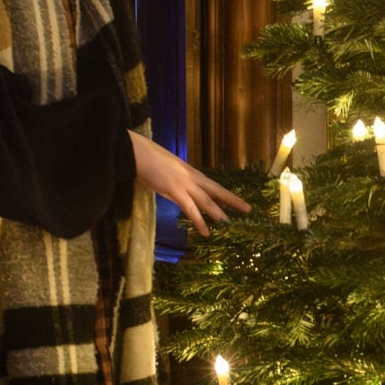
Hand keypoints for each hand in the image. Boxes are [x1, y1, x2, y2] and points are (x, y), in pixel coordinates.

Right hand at [131, 134, 249, 237]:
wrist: (136, 153)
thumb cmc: (147, 159)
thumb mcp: (166, 170)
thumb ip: (174, 181)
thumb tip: (176, 192)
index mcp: (189, 171)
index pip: (211, 184)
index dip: (223, 193)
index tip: (235, 200)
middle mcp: (191, 177)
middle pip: (216, 190)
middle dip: (232, 200)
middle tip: (247, 208)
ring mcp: (184, 183)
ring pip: (206, 200)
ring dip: (218, 212)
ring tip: (230, 224)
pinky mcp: (174, 190)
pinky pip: (190, 209)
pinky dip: (199, 221)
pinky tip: (206, 232)